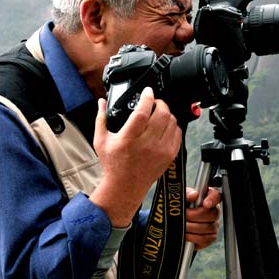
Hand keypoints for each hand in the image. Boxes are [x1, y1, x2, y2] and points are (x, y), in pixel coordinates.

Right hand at [91, 88, 181, 227]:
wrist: (126, 186)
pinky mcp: (169, 155)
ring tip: (159, 114)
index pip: (143, 112)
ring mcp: (160, 150)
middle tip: (154, 102)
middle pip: (162, 114)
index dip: (148, 98)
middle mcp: (146, 144)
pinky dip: (173, 126)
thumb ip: (101, 119)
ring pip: (172, 122)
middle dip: (159, 103)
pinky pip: (178, 133)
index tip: (147, 91)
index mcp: (129, 138)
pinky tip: (165, 126)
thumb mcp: (101, 140)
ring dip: (167, 113)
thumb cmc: (113, 164)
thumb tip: (101, 102)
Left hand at [185, 186, 220, 249]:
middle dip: (195, 216)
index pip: (216, 195)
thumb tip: (194, 195)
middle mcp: (213, 212)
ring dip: (192, 227)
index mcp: (207, 199)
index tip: (205, 204)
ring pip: (208, 227)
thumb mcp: (180, 199)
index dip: (213, 199)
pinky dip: (193, 237)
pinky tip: (186, 235)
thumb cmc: (180, 209)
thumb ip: (186, 194)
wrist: (175, 224)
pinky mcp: (209, 238)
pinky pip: (205, 239)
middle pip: (212, 214)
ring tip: (182, 226)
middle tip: (185, 216)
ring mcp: (213, 225)